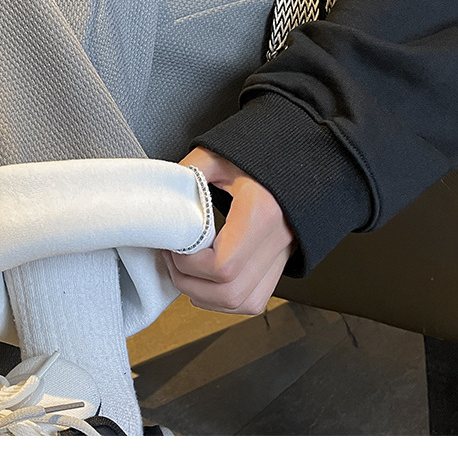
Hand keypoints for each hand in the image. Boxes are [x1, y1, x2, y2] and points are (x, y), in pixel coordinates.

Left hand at [166, 147, 294, 314]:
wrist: (296, 158)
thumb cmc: (258, 156)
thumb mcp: (217, 155)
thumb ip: (187, 174)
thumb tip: (161, 193)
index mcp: (262, 212)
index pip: (223, 266)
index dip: (189, 264)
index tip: (173, 245)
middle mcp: (277, 240)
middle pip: (231, 292)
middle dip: (191, 283)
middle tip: (173, 258)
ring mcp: (282, 255)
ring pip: (243, 303)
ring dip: (206, 296)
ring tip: (185, 270)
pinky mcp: (280, 263)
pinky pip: (254, 300)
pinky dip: (225, 299)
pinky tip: (206, 280)